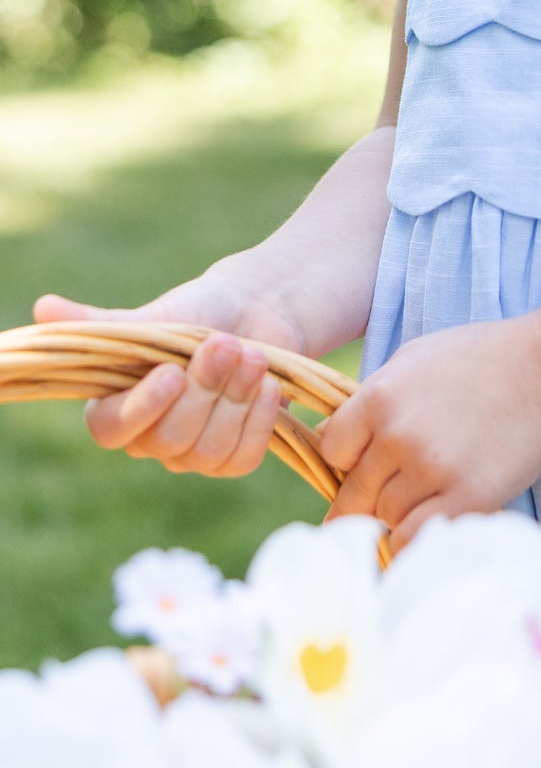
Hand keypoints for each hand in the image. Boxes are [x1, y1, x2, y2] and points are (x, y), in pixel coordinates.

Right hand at [33, 265, 306, 478]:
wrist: (258, 313)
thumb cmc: (199, 311)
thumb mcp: (154, 316)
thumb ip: (102, 325)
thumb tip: (43, 308)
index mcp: (117, 405)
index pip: (111, 429)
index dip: (141, 408)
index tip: (172, 371)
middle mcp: (149, 438)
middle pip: (169, 439)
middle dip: (204, 389)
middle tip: (226, 343)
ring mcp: (191, 455)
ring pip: (208, 450)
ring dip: (236, 399)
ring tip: (253, 355)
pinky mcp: (233, 458)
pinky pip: (242, 458)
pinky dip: (259, 420)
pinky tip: (269, 385)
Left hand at [319, 317, 540, 551]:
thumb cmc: (479, 359)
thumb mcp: (413, 359)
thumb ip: (369, 398)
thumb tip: (326, 439)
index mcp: (380, 397)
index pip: (332, 451)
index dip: (348, 459)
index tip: (366, 461)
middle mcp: (398, 436)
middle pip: (354, 494)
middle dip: (365, 499)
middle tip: (384, 497)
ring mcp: (431, 470)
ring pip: (384, 518)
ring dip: (396, 516)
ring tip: (421, 499)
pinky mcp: (466, 499)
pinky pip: (412, 540)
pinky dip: (411, 540)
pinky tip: (426, 524)